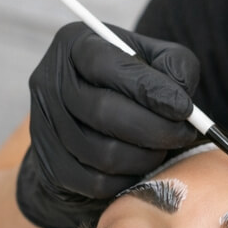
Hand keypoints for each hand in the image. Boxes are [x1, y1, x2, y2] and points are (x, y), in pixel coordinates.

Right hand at [16, 22, 201, 227]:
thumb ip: (177, 65)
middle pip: (102, 111)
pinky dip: (129, 179)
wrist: (95, 123)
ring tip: (163, 148)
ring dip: (145, 156)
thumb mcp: (158, 60)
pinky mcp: (50, 165)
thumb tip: (179, 93)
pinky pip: (96, 183)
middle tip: (184, 134)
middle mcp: (49, 81)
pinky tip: (141, 165)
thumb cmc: (135, 84)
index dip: (149, 88)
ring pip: (102, 152)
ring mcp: (43, 125)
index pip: (105, 64)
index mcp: (75, 44)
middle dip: (154, 128)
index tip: (184, 108)